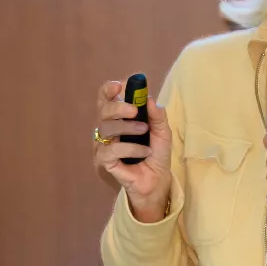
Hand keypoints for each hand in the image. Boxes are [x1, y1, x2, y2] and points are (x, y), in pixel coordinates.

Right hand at [93, 80, 173, 222]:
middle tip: (134, 110)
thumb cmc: (155, 153)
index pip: (106, 99)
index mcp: (118, 117)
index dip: (109, 90)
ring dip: (127, 128)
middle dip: (118, 107)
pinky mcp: (104, 161)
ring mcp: (104, 145)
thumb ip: (157, 115)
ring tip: (145, 131)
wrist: (157, 179)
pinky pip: (111, 150)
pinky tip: (144, 151)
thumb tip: (149, 98)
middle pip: (103, 110)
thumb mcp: (162, 131)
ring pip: (106, 128)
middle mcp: (108, 129)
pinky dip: (130, 148)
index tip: (120, 86)